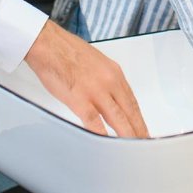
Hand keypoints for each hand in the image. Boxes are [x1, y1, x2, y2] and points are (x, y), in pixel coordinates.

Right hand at [25, 21, 149, 137]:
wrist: (48, 43)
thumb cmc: (67, 51)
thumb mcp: (97, 62)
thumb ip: (106, 80)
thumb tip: (111, 95)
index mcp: (114, 72)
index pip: (132, 101)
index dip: (139, 118)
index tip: (143, 129)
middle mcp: (110, 81)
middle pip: (130, 112)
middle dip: (139, 130)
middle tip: (145, 143)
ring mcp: (96, 91)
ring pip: (118, 119)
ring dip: (127, 136)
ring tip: (133, 148)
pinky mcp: (79, 99)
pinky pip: (95, 122)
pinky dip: (103, 135)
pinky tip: (108, 145)